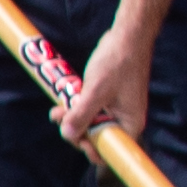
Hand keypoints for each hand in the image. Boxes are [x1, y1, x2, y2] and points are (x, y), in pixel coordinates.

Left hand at [60, 16, 157, 149]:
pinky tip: (63, 102)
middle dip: (75, 130)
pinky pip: (88, 110)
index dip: (89, 149)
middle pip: (95, 138)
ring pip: (89, 123)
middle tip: (60, 116)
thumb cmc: (116, 63)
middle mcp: (124, 120)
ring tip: (57, 110)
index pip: (109, 150)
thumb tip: (68, 135)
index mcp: (130, 124)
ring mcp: (114, 110)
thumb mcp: (95, 91)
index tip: (74, 138)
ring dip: (71, 118)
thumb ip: (81, 115)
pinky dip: (75, 108)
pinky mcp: (106, 99)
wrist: (127, 37)